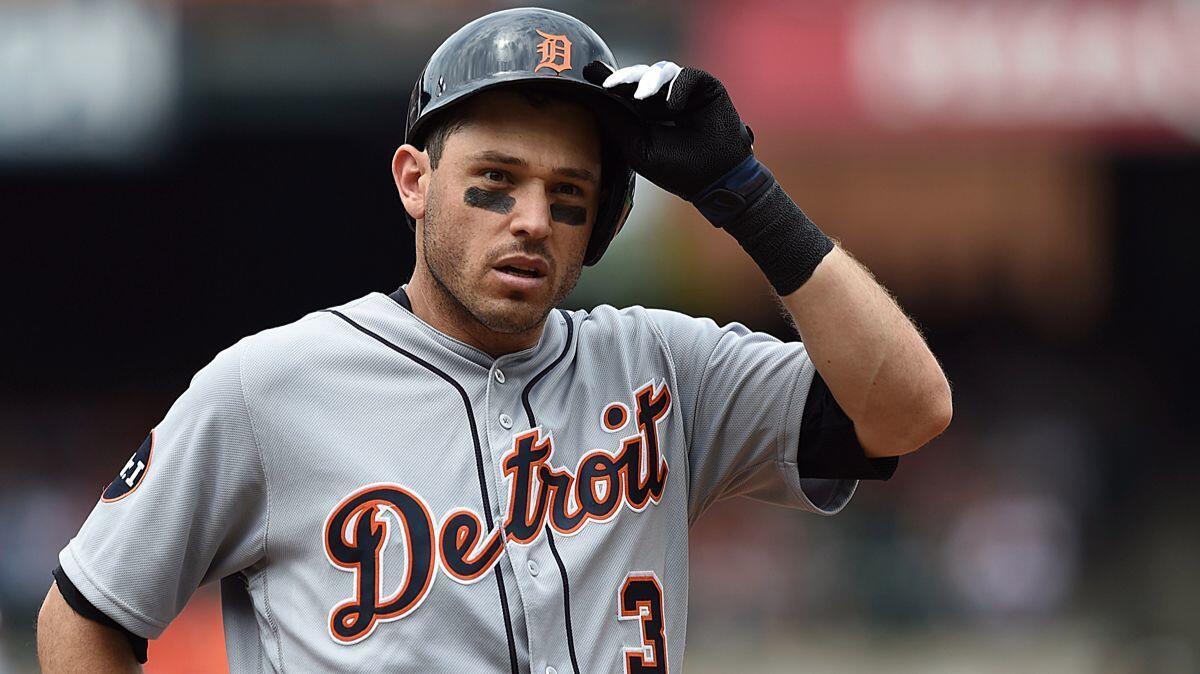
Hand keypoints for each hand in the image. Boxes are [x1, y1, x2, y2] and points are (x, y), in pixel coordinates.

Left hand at [584, 60, 752, 199]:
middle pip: (639, 75)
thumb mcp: (637, 145)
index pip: (624, 89)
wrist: (713, 179)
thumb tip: (589, 95)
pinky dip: (677, 87)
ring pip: (661, 70)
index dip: (610, 81)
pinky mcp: (705, 87)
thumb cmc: (674, 168)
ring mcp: (683, 91)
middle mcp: (662, 97)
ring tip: (641, 96)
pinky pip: (687, 75)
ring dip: (649, 81)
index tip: (589, 74)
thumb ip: (615, 120)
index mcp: (644, 111)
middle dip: (625, 78)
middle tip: (610, 84)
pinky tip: (672, 106)